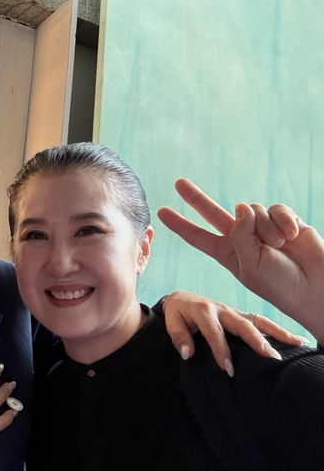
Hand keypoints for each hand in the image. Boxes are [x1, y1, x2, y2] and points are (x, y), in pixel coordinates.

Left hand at [158, 178, 323, 341]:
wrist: (315, 288)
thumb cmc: (280, 284)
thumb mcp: (249, 264)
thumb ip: (240, 234)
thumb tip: (242, 206)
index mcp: (229, 254)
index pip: (199, 237)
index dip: (181, 225)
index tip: (161, 213)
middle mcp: (243, 239)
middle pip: (214, 213)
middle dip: (196, 198)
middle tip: (178, 182)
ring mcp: (263, 229)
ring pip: (252, 210)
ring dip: (265, 227)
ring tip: (279, 246)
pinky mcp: (286, 222)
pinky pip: (276, 209)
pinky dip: (283, 221)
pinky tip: (292, 236)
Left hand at [162, 290, 302, 375]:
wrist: (181, 298)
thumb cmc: (177, 312)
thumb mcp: (171, 322)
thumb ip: (179, 337)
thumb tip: (188, 353)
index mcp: (203, 311)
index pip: (214, 332)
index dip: (221, 350)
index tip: (228, 368)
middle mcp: (222, 309)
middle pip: (242, 325)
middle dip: (257, 341)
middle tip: (270, 357)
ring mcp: (234, 311)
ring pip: (257, 320)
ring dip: (276, 332)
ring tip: (294, 343)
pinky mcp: (240, 315)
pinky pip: (260, 322)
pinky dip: (276, 330)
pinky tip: (291, 339)